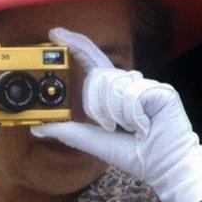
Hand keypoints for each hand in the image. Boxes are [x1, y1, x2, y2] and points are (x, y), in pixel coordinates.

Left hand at [31, 27, 201, 201]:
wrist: (164, 167)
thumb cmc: (135, 155)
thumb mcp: (93, 141)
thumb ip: (66, 131)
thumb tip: (37, 127)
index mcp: (115, 93)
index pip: (92, 63)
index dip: (75, 45)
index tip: (55, 34)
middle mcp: (131, 84)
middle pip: (100, 74)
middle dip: (96, 101)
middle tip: (106, 118)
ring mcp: (147, 85)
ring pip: (115, 86)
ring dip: (116, 114)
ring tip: (132, 129)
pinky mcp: (163, 91)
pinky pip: (134, 96)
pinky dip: (134, 117)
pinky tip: (145, 127)